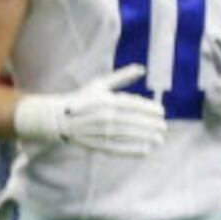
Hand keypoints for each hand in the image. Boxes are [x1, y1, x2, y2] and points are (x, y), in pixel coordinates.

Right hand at [12, 64, 164, 155]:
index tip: (161, 112)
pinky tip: (146, 150)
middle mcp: (103, 116)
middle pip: (133, 121)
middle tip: (163, 126)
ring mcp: (99, 131)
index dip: (149, 108)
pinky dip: (132, 151)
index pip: (133, 104)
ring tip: (159, 139)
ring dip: (146, 138)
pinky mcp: (95, 144)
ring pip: (128, 135)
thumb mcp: (99, 85)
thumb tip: (142, 69)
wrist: (57, 118)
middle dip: (151, 124)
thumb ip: (122, 77)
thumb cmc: (81, 99)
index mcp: (104, 99)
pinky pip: (118, 148)